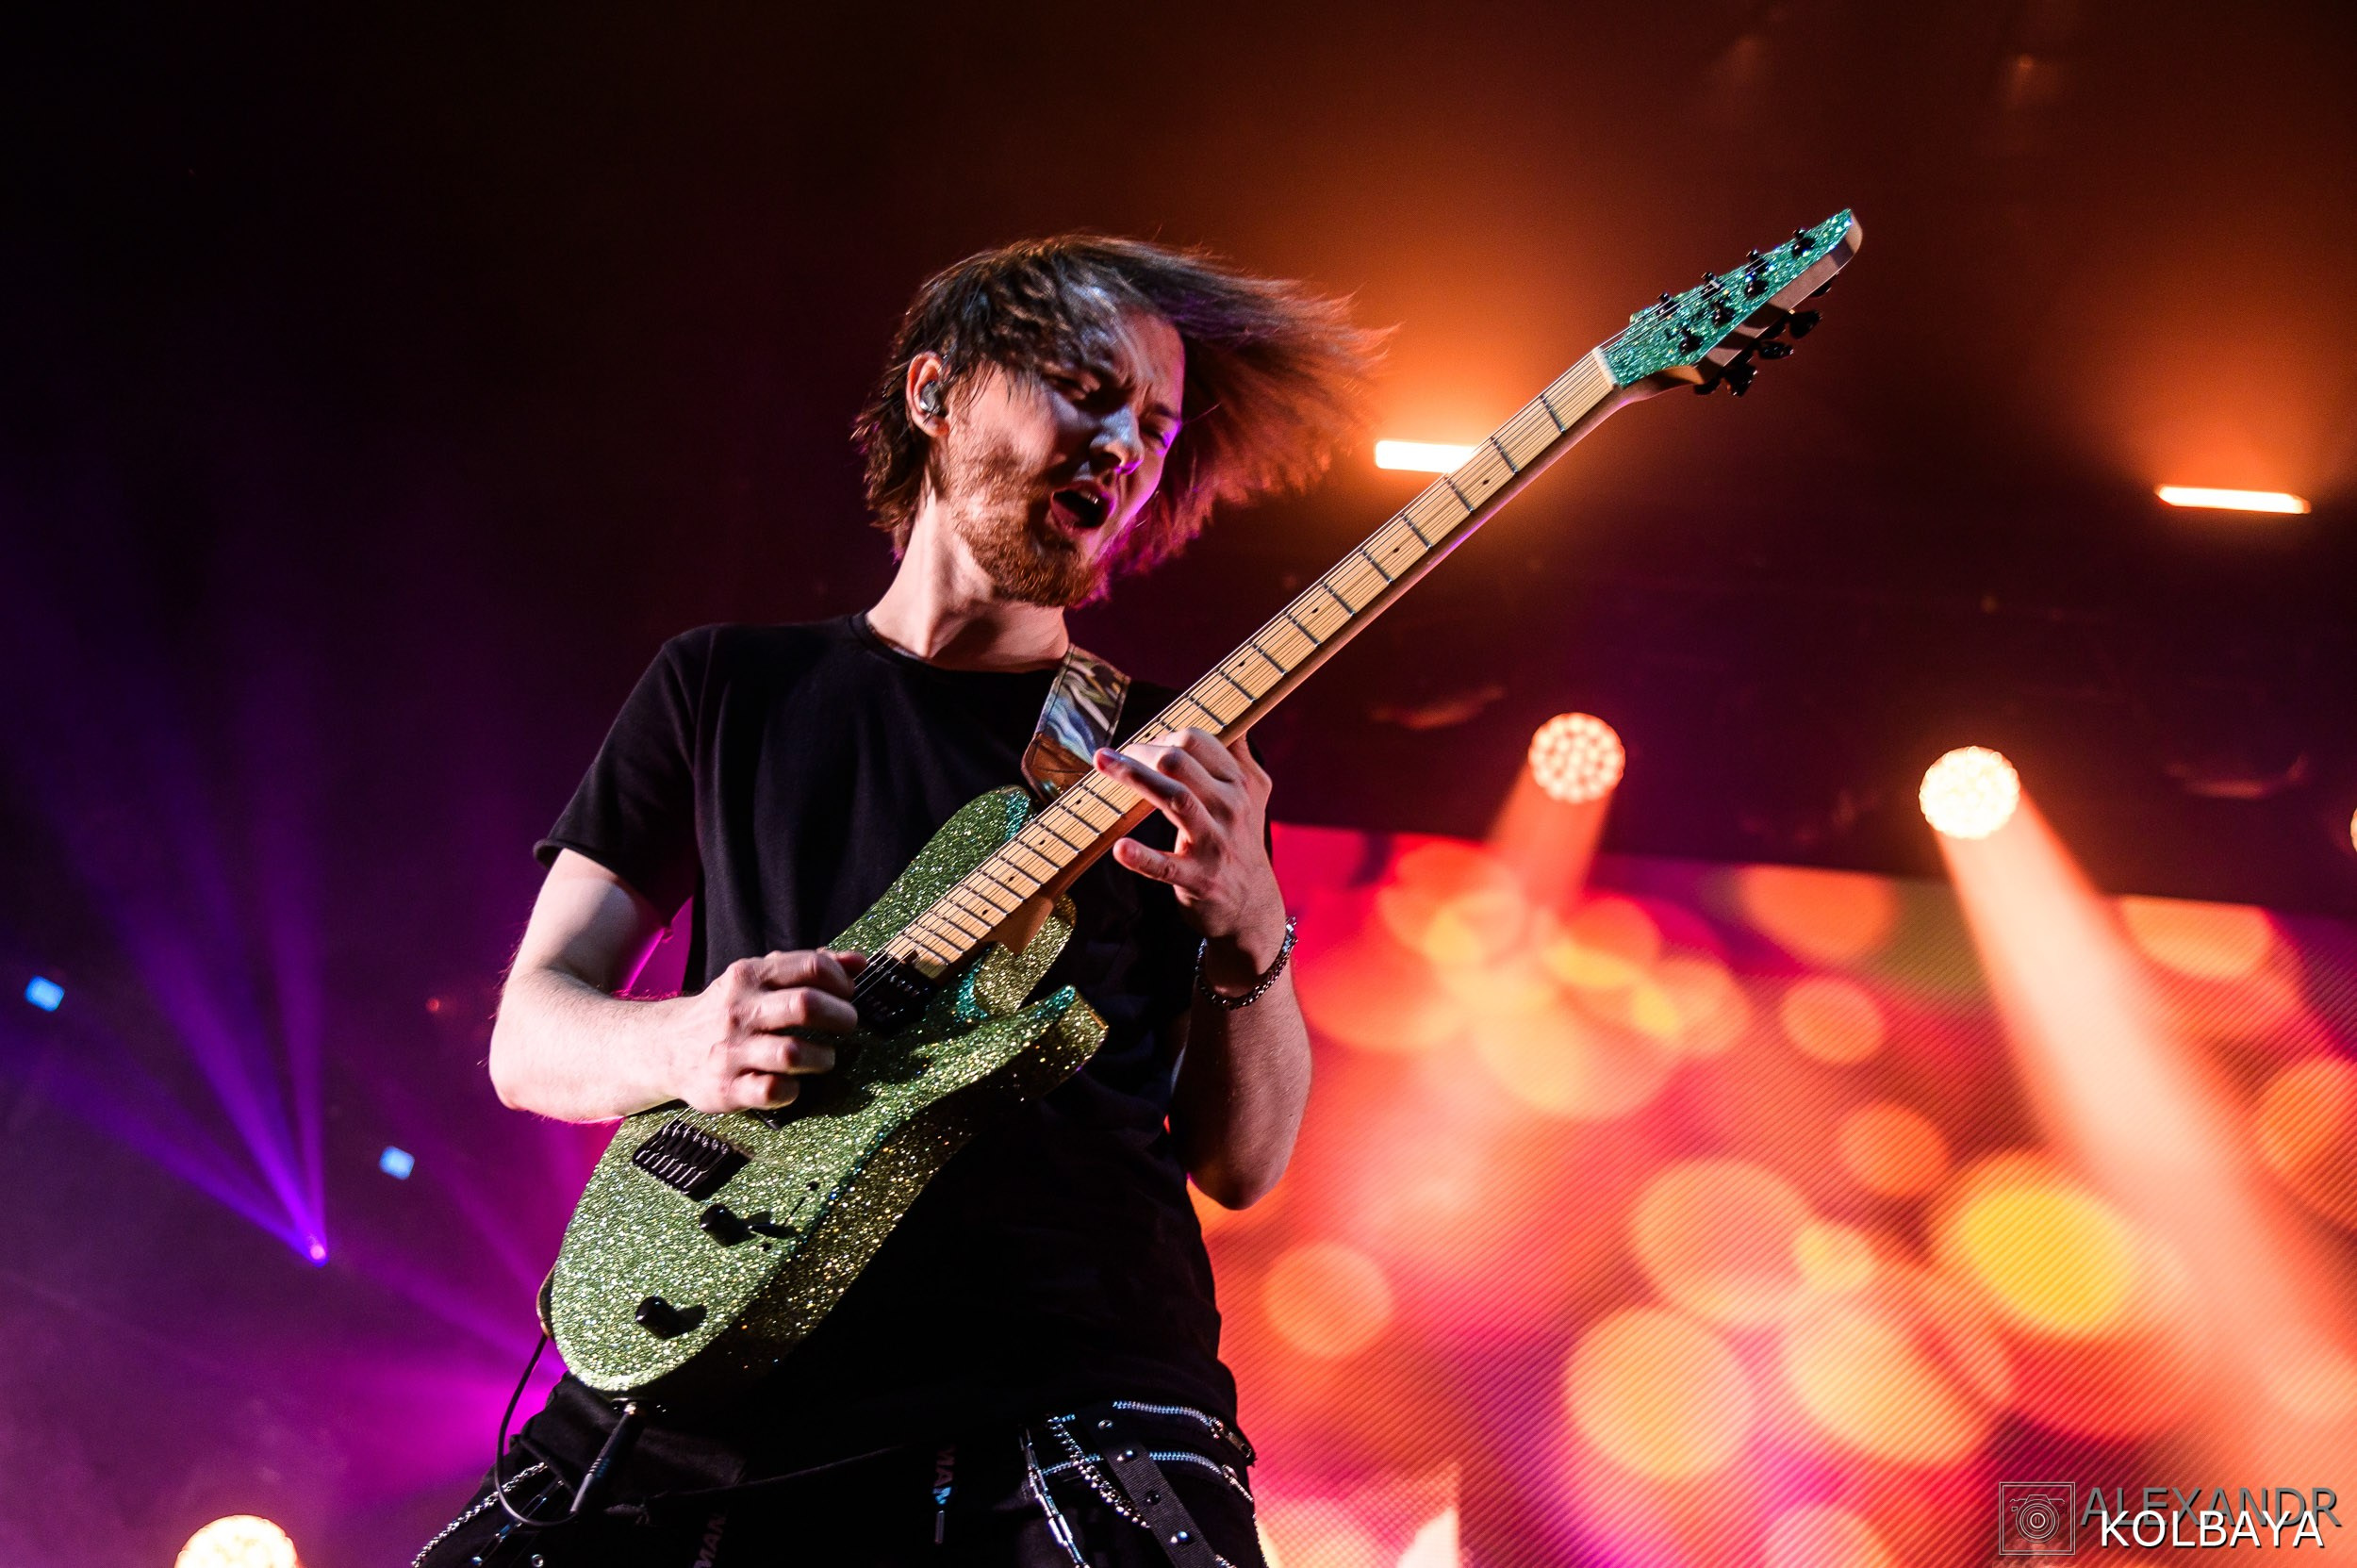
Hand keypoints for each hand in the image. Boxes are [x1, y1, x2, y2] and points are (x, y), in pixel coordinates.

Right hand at [669, 949, 865, 1113]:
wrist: (665, 1047)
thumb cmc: (728, 1010)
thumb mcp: (760, 978)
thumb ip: (808, 967)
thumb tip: (858, 962)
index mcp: (750, 976)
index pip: (810, 966)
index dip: (841, 981)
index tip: (847, 994)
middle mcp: (739, 1010)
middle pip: (805, 1006)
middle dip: (841, 1017)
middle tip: (846, 1025)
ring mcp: (731, 1051)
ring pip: (792, 1052)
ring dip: (822, 1058)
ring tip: (824, 1058)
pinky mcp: (726, 1088)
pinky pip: (772, 1091)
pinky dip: (793, 1090)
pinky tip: (793, 1084)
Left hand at [1094, 730, 1286, 966]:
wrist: (1252, 908)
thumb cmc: (1242, 844)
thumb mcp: (1253, 797)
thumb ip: (1239, 757)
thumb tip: (1231, 717)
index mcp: (1239, 784)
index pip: (1199, 740)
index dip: (1162, 734)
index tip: (1140, 746)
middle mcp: (1230, 809)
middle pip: (1181, 762)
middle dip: (1141, 751)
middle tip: (1111, 757)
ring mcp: (1214, 845)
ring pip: (1175, 799)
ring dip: (1134, 778)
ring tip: (1101, 764)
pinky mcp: (1198, 880)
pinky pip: (1166, 866)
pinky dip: (1142, 857)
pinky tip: (1120, 848)